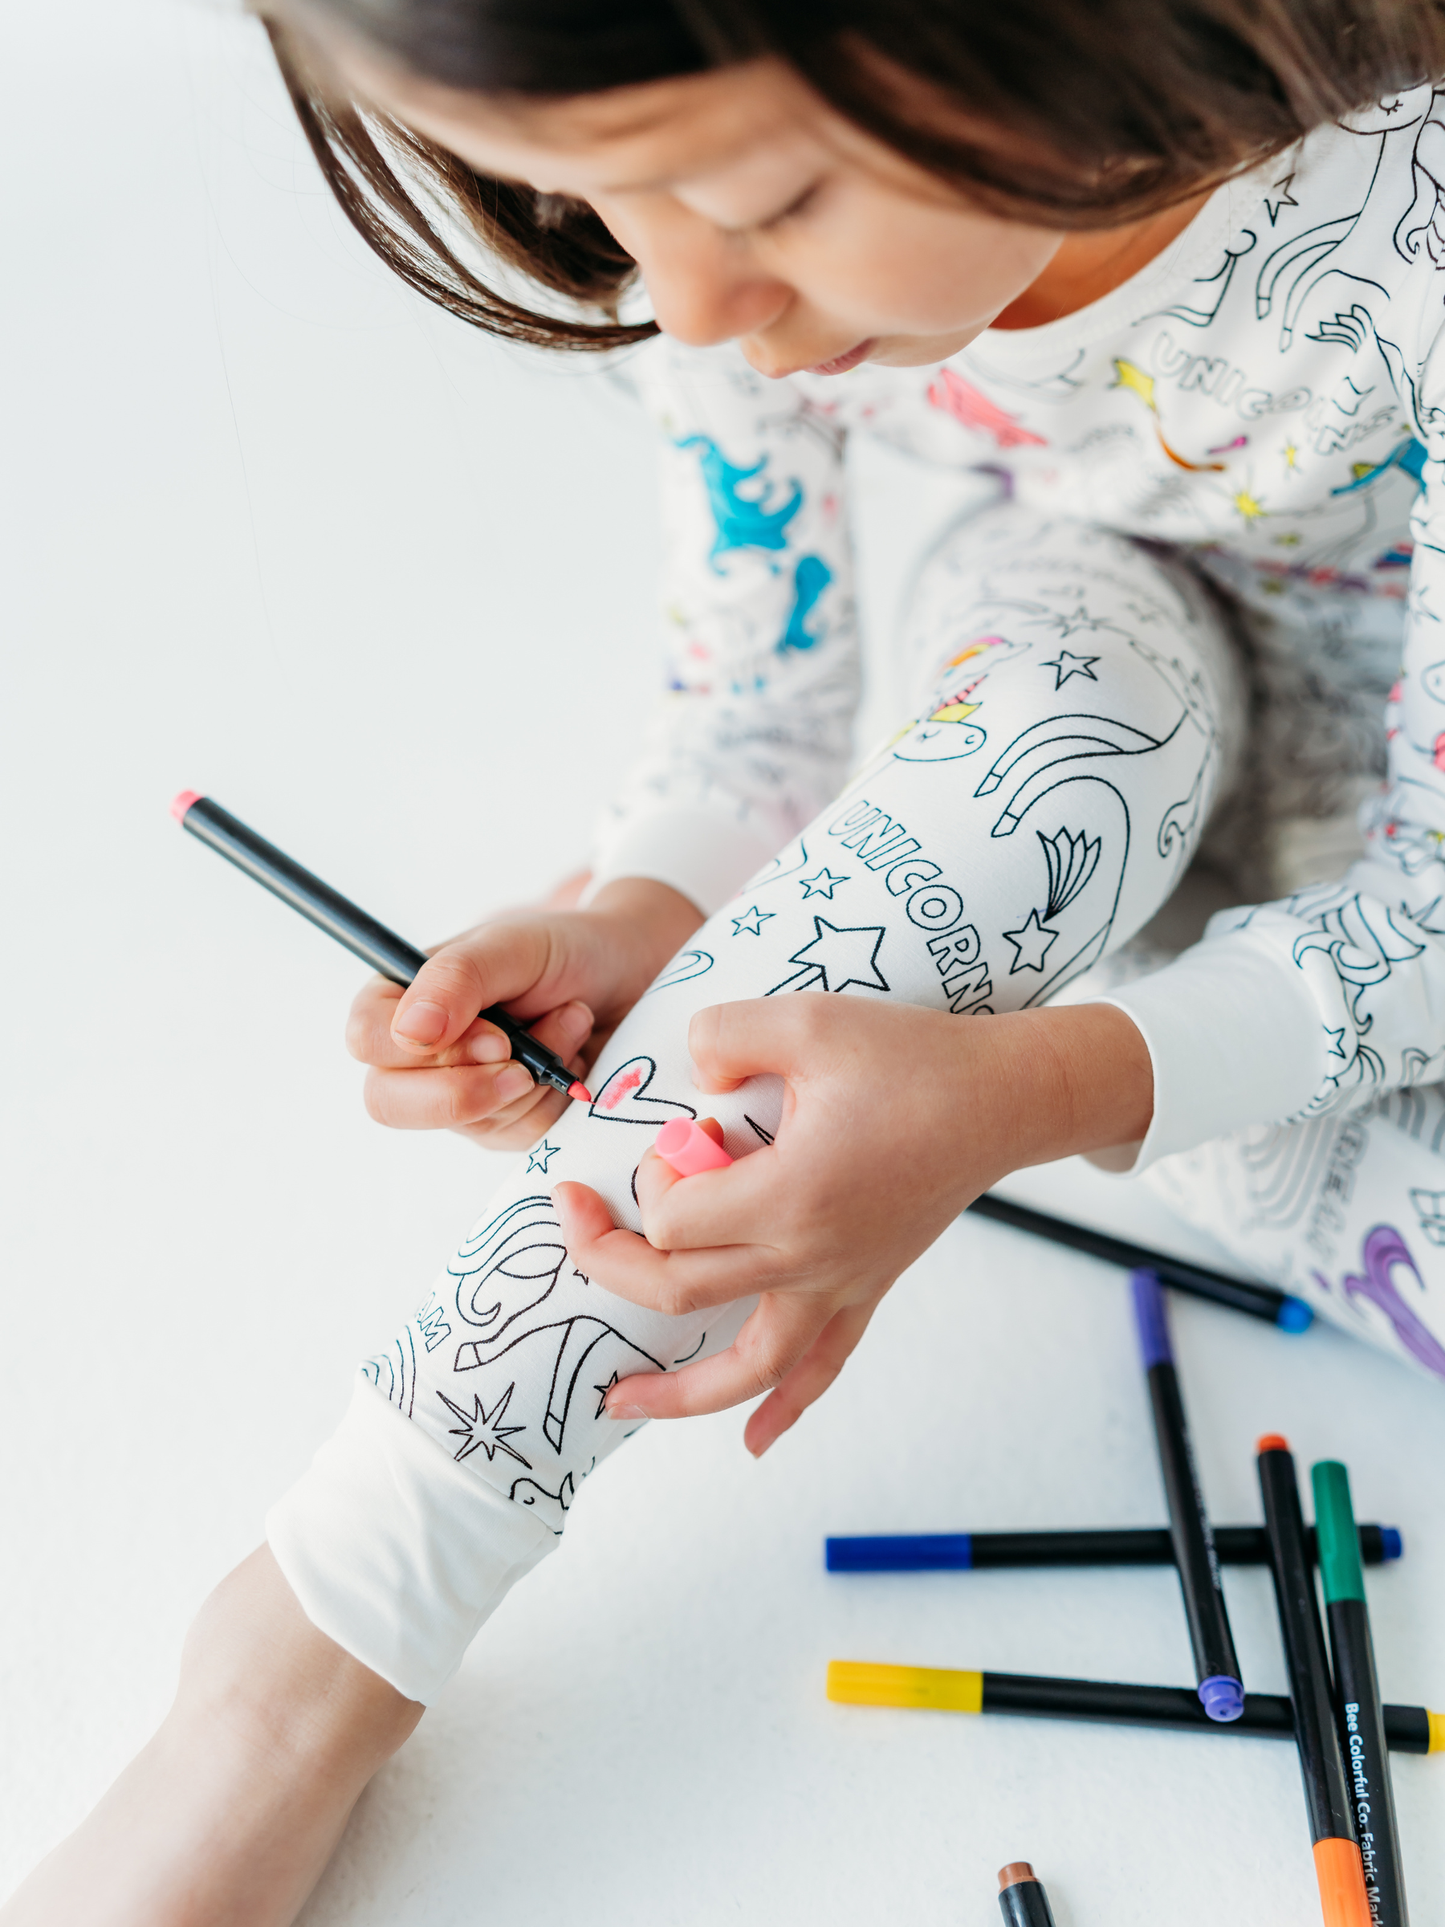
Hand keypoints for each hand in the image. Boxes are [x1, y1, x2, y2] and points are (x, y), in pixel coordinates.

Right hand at [346, 877, 701, 1150]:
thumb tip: (408, 1032)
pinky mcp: (505, 1123)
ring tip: (569, 1022)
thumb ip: (456, 979)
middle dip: (467, 1090)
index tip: (496, 1033)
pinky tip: (573, 1057)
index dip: (427, 1049)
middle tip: (524, 1060)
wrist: (631, 974)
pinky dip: (555, 1096)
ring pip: (468, 1123)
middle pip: (390, 1103)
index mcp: (400, 998)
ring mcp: (459, 1093)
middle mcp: (418, 1052)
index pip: (367, 1041)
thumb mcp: (512, 947)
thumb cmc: (564, 949)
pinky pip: (518, 1135)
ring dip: (533, 1077)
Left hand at [554, 997, 1151, 1453]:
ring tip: (618, 1403)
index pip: (674, 1216)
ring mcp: (839, 1282)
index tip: (680, 1132)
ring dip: (677, 1393)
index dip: (652, 1176)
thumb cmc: (913, 1057)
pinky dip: (784, 1410)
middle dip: (612, 1260)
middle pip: (680, 1291)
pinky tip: (756, 1443)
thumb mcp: (809, 1018)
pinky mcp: (865, 1288)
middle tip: (574, 1217)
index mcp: (791, 1195)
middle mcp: (810, 1255)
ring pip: (747, 1367)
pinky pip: (821, 1367)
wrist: (1003, 1099)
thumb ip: (726, 1035)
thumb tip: (690, 1077)